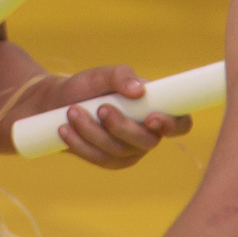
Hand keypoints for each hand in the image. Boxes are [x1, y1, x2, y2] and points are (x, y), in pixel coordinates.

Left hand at [49, 65, 190, 170]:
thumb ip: (121, 75)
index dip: (173, 125)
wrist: (57, 103)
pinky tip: (65, 130)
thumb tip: (139, 91)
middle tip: (101, 108)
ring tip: (72, 112)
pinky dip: (81, 144)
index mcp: (155, 109)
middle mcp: (147, 133)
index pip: (180, 124)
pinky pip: (99, 159)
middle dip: (122, 127)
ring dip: (92, 132)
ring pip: (118, 151)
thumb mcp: (102, 74)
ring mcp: (129, 151)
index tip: (151, 118)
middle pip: (147, 142)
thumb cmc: (87, 86)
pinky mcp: (108, 161)